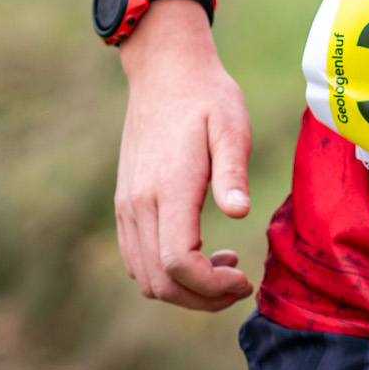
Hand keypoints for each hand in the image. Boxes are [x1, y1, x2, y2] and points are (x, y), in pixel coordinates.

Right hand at [114, 0, 253, 310]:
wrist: (164, 70)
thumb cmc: (207, 96)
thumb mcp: (230, 125)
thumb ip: (233, 170)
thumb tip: (239, 211)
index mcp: (167, 188)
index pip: (179, 263)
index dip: (211, 286)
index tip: (243, 279)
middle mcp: (138, 204)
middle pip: (160, 282)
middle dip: (201, 298)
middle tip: (239, 283)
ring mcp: (126, 205)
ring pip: (144, 276)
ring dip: (183, 289)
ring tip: (223, 266)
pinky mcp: (125, 202)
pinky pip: (136, 258)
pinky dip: (165, 272)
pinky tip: (199, 250)